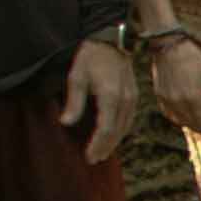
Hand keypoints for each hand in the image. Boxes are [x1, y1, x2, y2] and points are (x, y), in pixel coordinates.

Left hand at [62, 37, 142, 163]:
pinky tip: (112, 136)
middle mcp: (125, 100)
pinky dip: (120, 131)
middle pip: (117, 132)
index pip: (105, 128)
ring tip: (103, 152)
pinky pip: (128, 119)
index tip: (88, 156)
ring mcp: (132, 98)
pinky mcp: (134, 96)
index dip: (97, 144)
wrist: (110, 40)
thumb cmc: (90, 57)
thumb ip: (73, 102)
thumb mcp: (76, 76)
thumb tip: (65, 123)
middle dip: (105, 147)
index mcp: (110, 96)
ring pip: (125, 127)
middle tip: (94, 160)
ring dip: (114, 142)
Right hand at [142, 29, 200, 142]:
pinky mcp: (159, 95)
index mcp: (192, 99)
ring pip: (181, 121)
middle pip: (193, 125)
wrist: (168, 45)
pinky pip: (170, 114)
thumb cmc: (193, 58)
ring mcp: (166, 100)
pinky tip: (188, 116)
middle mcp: (177, 103)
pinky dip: (180, 118)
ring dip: (194, 126)